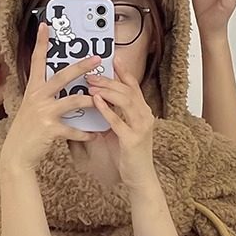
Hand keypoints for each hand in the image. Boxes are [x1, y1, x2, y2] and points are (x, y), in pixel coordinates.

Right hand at [1, 22, 97, 172]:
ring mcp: (43, 112)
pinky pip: (74, 129)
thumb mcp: (32, 107)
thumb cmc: (28, 129)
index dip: (41, 43)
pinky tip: (94, 134)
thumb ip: (44, 94)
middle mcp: (37, 97)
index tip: (46, 26)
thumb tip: (61, 84)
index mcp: (33, 89)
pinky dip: (86, 132)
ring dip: (91, 102)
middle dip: (81, 66)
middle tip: (97, 59)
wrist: (16, 154)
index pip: (37, 61)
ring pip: (74, 101)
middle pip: (62, 76)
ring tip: (102, 102)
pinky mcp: (50, 129)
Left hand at [85, 56, 155, 190]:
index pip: (134, 86)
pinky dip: (106, 109)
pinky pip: (118, 121)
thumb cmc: (127, 154)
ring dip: (107, 90)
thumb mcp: (121, 130)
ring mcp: (141, 127)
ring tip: (91, 84)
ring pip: (125, 101)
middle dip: (108, 80)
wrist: (139, 178)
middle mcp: (145, 116)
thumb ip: (113, 114)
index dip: (124, 72)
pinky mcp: (132, 140)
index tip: (113, 58)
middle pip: (127, 90)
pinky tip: (95, 101)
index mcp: (142, 112)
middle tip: (91, 73)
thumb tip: (94, 100)